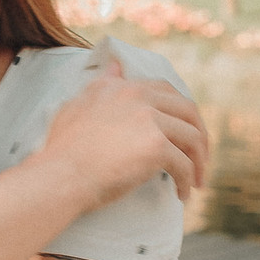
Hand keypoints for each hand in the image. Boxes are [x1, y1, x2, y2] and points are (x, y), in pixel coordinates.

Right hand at [40, 60, 207, 205]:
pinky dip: (187, 181)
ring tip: (196, 181)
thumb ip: (100, 85)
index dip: (180, 113)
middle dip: (199, 135)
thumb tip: (115, 66)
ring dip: (199, 161)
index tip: (182, 133)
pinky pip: (184, 165)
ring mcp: (149, 120)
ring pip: (192, 138)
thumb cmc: (63, 149)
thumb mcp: (77, 105)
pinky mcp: (156, 147)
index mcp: (122, 87)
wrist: (59, 175)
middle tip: (199, 158)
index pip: (165, 91)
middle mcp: (139, 97)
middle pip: (188, 111)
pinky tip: (182, 193)